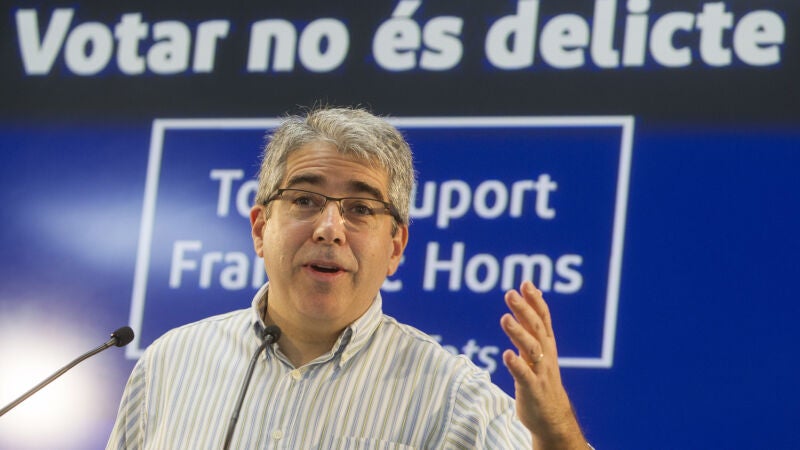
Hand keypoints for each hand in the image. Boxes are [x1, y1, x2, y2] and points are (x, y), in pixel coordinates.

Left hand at [500, 281, 585, 449]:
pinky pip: (524, 375)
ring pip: (531, 349)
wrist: (552, 416)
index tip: (526, 283)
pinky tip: (506, 355)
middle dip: (524, 310)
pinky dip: (516, 364)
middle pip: (535, 328)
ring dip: (518, 333)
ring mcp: (540, 371)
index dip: (535, 301)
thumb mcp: (540, 348)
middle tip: (510, 293)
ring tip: (505, 318)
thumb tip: (533, 293)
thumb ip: (534, 323)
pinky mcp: (532, 389)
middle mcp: (545, 355)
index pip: (542, 318)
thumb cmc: (541, 378)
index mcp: (546, 344)